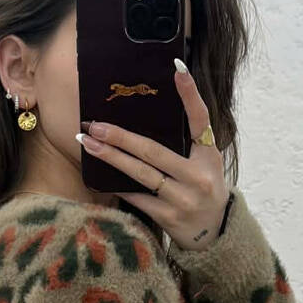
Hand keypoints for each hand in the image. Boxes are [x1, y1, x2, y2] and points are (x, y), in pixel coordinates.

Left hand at [78, 60, 229, 252]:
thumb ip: (189, 138)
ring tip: (88, 143)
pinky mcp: (168, 217)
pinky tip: (98, 173)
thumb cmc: (204, 187)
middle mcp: (198, 176)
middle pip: (154, 151)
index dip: (190, 95)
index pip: (200, 120)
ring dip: (111, 158)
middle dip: (121, 137)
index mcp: (209, 156)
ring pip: (141, 174)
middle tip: (95, 124)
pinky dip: (117, 184)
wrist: (213, 232)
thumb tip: (159, 105)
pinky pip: (136, 197)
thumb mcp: (206, 160)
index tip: (177, 69)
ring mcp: (182, 199)